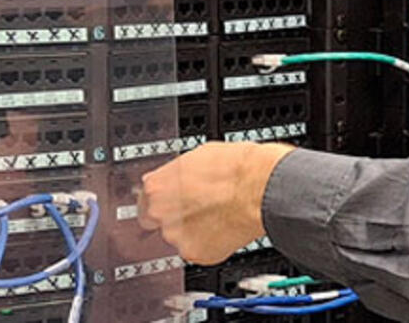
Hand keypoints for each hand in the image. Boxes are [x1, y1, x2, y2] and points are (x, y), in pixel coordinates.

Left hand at [137, 141, 295, 264]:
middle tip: (201, 205)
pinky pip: (199, 249)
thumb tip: (177, 177)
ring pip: (180, 236)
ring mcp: (177, 236)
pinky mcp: (197, 254)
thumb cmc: (239, 167)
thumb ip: (178, 173)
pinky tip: (225, 225)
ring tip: (219, 213)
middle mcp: (161, 213)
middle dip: (177, 214)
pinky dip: (210, 242)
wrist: (263, 187)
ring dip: (195, 229)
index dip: (164, 196)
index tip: (173, 197)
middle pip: (160, 219)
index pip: (145, 197)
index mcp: (157, 187)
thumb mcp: (200, 154)